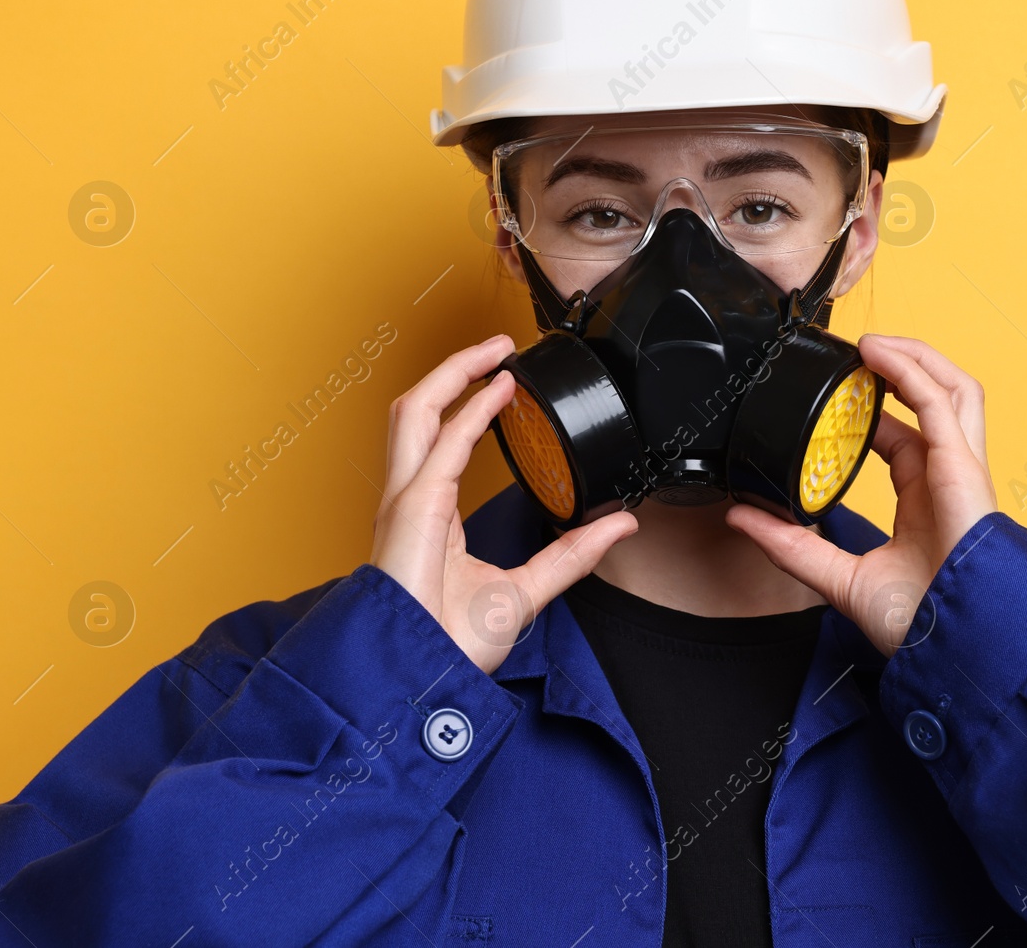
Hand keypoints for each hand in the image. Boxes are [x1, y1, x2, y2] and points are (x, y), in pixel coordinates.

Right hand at [370, 334, 637, 674]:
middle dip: (454, 369)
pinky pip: (442, 443)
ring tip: (494, 349)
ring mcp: (406, 501)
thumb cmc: (451, 645)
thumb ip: (571, 555)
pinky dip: (469, 409)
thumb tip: (620, 526)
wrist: (424, 680)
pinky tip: (500, 389)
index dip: (466, 403)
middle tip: (499, 347)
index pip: (439, 439)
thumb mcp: (526, 591)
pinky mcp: (414, 508)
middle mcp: (410, 499)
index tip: (505, 384)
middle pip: (418, 411)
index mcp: (427, 514)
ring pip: (415, 411)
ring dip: (453, 371)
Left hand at [725, 334, 995, 656]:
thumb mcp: (836, 577)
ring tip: (869, 343)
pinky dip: (911, 371)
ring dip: (913, 356)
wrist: (949, 648)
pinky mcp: (964, 466)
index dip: (875, 410)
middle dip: (900, 370)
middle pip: (936, 401)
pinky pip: (941, 402)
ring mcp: (960, 469)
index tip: (837, 397)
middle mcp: (948, 478)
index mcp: (926, 500)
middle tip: (855, 357)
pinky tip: (878, 356)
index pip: (905, 437)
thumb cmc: (916, 624)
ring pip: (953, 388)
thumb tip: (742, 519)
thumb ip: (791, 545)